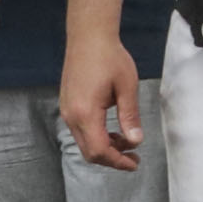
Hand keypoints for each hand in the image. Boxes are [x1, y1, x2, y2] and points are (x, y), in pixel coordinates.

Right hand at [59, 33, 143, 172]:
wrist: (88, 37)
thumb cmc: (110, 58)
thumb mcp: (127, 87)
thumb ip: (130, 116)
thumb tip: (136, 141)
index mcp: (86, 113)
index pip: (99, 151)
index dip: (117, 161)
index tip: (134, 164)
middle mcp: (71, 116)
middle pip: (89, 152)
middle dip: (112, 158)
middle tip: (134, 157)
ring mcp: (67, 111)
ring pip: (84, 142)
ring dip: (105, 147)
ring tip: (127, 141)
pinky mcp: (67, 106)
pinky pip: (81, 131)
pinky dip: (97, 136)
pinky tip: (113, 130)